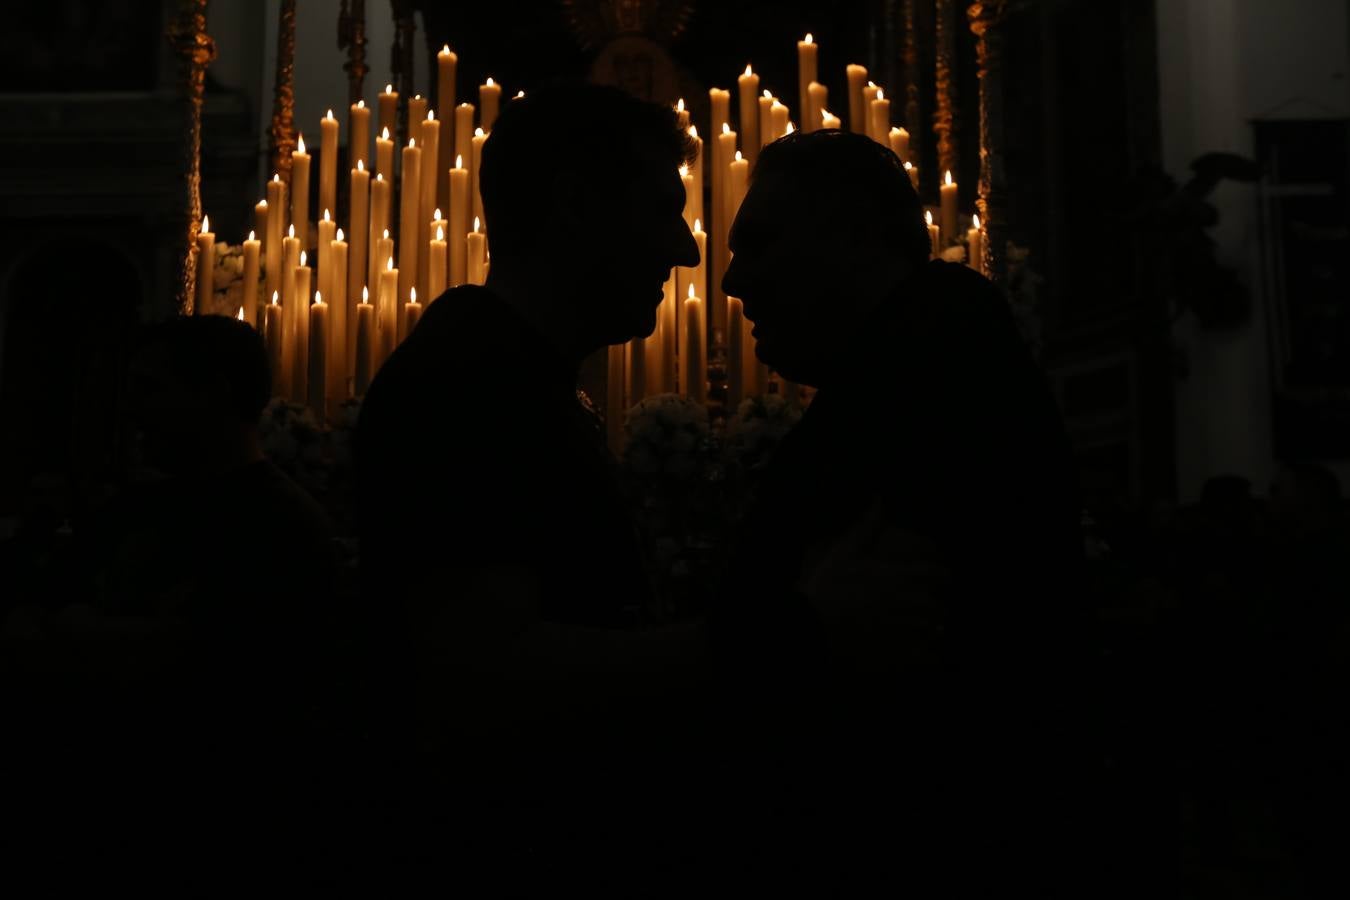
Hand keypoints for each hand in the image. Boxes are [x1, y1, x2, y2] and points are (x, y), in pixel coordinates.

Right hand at [797, 500, 949, 670]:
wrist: (814, 627)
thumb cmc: (828, 587)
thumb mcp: (844, 552)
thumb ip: (867, 526)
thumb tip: (878, 498)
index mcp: (902, 576)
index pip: (940, 575)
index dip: (942, 578)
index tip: (941, 580)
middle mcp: (912, 603)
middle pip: (941, 608)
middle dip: (935, 609)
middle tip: (926, 611)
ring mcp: (909, 631)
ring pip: (936, 632)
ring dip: (930, 632)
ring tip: (921, 634)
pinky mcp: (902, 655)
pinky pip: (928, 659)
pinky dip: (925, 658)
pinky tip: (916, 657)